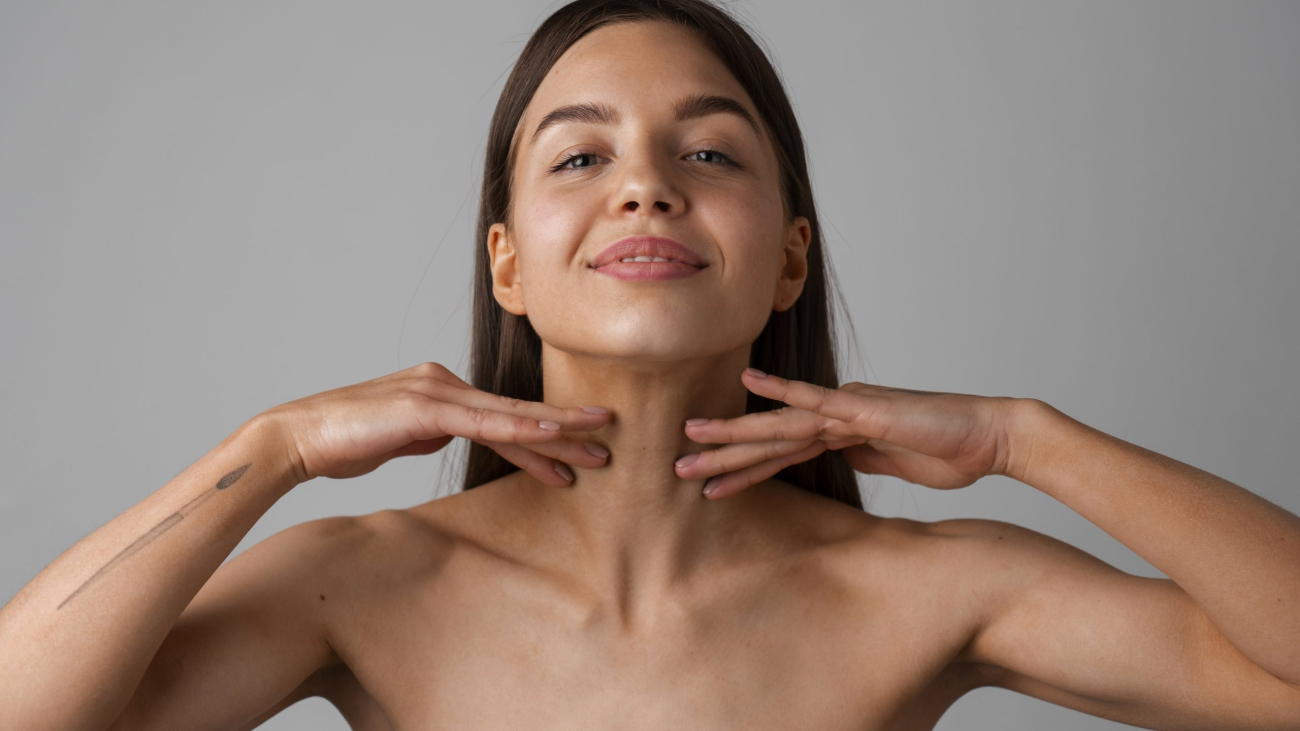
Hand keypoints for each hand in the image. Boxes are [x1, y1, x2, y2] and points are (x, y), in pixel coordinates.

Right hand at [256, 361, 609, 485]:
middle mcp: (445, 383)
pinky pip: (483, 422)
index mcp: (442, 391)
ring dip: (555, 430)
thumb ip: (433, 432)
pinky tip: (549, 438)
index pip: (505, 416)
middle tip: (610, 440)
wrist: (298, 437)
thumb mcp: (402, 438)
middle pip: (517, 411)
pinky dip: (519, 430)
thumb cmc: (344, 441)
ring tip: (597, 443)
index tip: (581, 447)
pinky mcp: (424, 407)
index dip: (545, 433)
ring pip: (509, 415)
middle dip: (565, 427)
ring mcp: (437, 392)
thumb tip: (458, 436)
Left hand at [676, 368, 1026, 499]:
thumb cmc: (951, 452)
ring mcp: (845, 409)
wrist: (990, 436)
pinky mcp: (862, 409)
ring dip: (733, 437)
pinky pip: (815, 401)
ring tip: (690, 445)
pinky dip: (782, 392)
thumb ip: (866, 457)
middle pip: (767, 438)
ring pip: (778, 426)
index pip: (780, 452)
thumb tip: (844, 458)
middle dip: (721, 454)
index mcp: (841, 431)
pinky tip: (749, 384)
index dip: (743, 468)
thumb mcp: (897, 465)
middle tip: (675, 466)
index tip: (707, 483)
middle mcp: (835, 415)